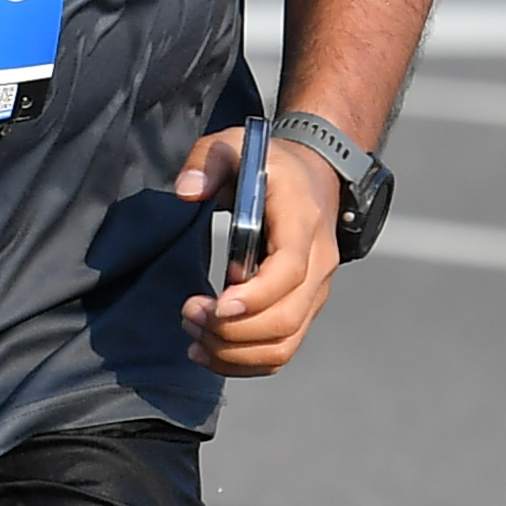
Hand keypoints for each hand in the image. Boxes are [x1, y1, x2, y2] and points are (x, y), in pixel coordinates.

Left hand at [173, 127, 340, 377]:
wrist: (313, 175)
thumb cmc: (268, 164)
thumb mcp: (235, 143)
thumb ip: (208, 160)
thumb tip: (186, 192)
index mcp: (303, 222)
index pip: (290, 271)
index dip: (254, 296)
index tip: (214, 305)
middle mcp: (319, 263)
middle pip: (285, 319)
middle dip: (232, 330)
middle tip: (188, 315)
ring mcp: (315, 291)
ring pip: (285, 344)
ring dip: (234, 351)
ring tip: (193, 336)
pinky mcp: (304, 309)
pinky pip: (281, 351)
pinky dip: (244, 362)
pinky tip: (208, 352)